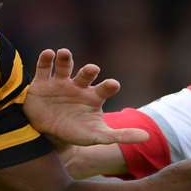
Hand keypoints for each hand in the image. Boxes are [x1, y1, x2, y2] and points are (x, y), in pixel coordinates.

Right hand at [22, 48, 150, 146]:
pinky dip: (46, 59)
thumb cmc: (75, 132)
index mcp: (94, 96)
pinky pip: (44, 67)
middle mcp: (79, 86)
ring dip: (65, 58)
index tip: (112, 85)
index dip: (110, 85)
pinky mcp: (42, 82)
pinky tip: (49, 54)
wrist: (47, 136)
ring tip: (63, 53)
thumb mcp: (98, 136)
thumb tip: (147, 138)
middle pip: (86, 73)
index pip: (106, 87)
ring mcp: (60, 82)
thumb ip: (122, 135)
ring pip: (64, 65)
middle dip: (89, 70)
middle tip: (92, 69)